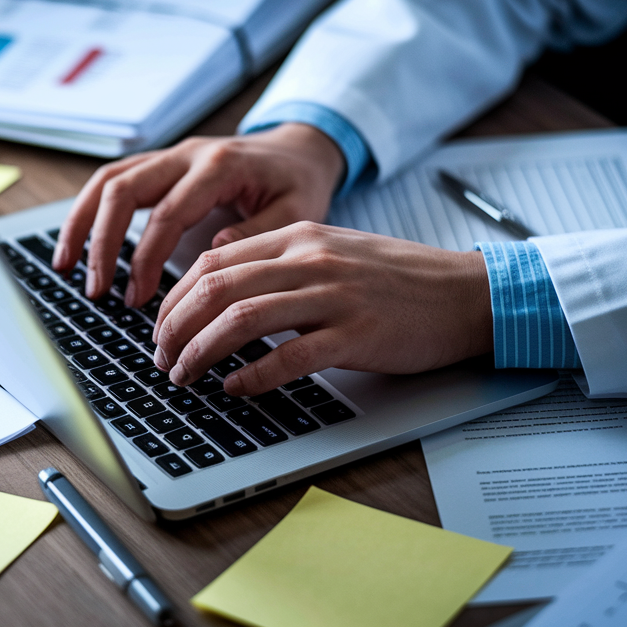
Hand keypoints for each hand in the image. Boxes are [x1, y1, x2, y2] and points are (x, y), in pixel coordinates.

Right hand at [53, 124, 344, 306]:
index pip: (167, 214)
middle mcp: (187, 154)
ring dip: (82, 223)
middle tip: (96, 290)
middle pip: (123, 190)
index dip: (146, 259)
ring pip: (108, 179)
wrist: (299, 150)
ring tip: (66, 266)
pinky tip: (77, 244)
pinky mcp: (160, 163)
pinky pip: (114, 179)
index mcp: (219, 166)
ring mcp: (170, 155)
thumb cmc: (298, 184)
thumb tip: (214, 256)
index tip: (136, 299)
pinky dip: (89, 210)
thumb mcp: (298, 212)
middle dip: (102, 243)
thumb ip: (258, 233)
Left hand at [151, 222, 492, 395]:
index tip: (161, 328)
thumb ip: (280, 265)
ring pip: (242, 318)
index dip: (175, 298)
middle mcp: (310, 259)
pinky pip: (290, 355)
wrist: (465, 293)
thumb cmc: (398, 280)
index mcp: (298, 236)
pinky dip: (253, 375)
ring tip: (183, 376)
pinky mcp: (357, 334)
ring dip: (201, 351)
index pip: (213, 262)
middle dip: (175, 327)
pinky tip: (234, 389)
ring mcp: (334, 296)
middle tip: (161, 358)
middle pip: (216, 288)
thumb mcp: (332, 254)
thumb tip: (220, 293)